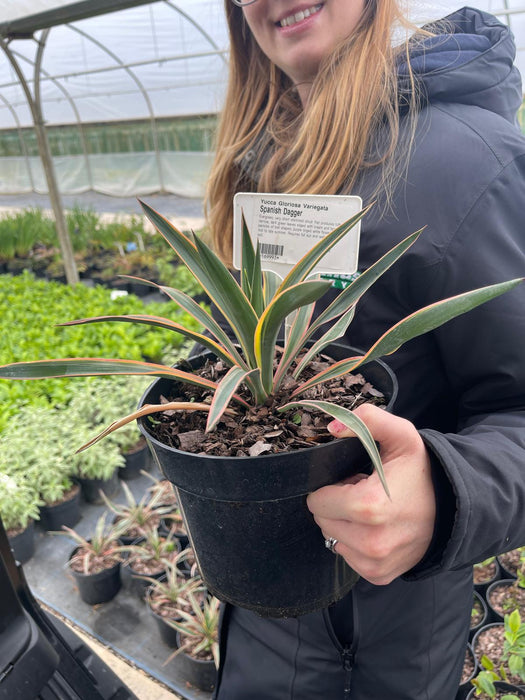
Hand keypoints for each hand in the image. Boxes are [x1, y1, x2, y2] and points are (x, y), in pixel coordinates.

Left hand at [306, 403, 435, 585]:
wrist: (453, 508)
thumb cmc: (421, 471)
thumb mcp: (401, 435)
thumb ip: (368, 420)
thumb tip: (334, 427)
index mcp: (369, 507)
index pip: (317, 501)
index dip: (332, 487)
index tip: (355, 481)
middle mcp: (371, 542)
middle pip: (322, 521)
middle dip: (336, 505)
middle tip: (364, 493)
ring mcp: (376, 562)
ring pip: (333, 540)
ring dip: (345, 525)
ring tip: (372, 511)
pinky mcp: (379, 575)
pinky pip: (347, 557)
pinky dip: (355, 543)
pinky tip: (377, 529)